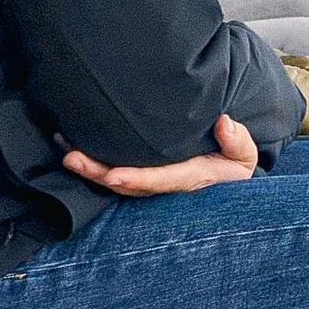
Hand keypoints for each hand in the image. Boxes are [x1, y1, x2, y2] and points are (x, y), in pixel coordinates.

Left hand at [62, 114, 257, 196]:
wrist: (228, 177)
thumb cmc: (233, 162)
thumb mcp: (244, 155)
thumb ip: (237, 141)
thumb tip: (224, 123)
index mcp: (192, 179)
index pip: (162, 180)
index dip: (137, 179)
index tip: (115, 175)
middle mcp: (166, 185)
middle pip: (127, 184)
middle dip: (98, 173)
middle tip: (72, 158)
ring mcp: (151, 182)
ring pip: (115, 180)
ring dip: (88, 169)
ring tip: (64, 151)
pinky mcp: (142, 175)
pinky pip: (114, 173)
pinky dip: (92, 163)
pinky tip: (71, 148)